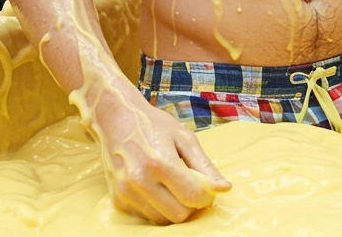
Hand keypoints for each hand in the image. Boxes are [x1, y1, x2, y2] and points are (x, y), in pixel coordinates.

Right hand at [93, 93, 230, 223]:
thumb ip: (205, 166)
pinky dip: (157, 207)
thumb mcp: (184, 138)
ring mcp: (126, 193)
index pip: (192, 197)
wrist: (116, 120)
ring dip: (174, 208)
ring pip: (163, 220)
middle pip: (178, 215)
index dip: (207, 196)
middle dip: (191, 205)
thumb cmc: (154, 125)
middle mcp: (139, 181)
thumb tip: (225, 188)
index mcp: (159, 162)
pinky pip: (147, 217)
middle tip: (192, 187)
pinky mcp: (118, 202)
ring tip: (174, 186)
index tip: (208, 188)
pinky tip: (157, 188)